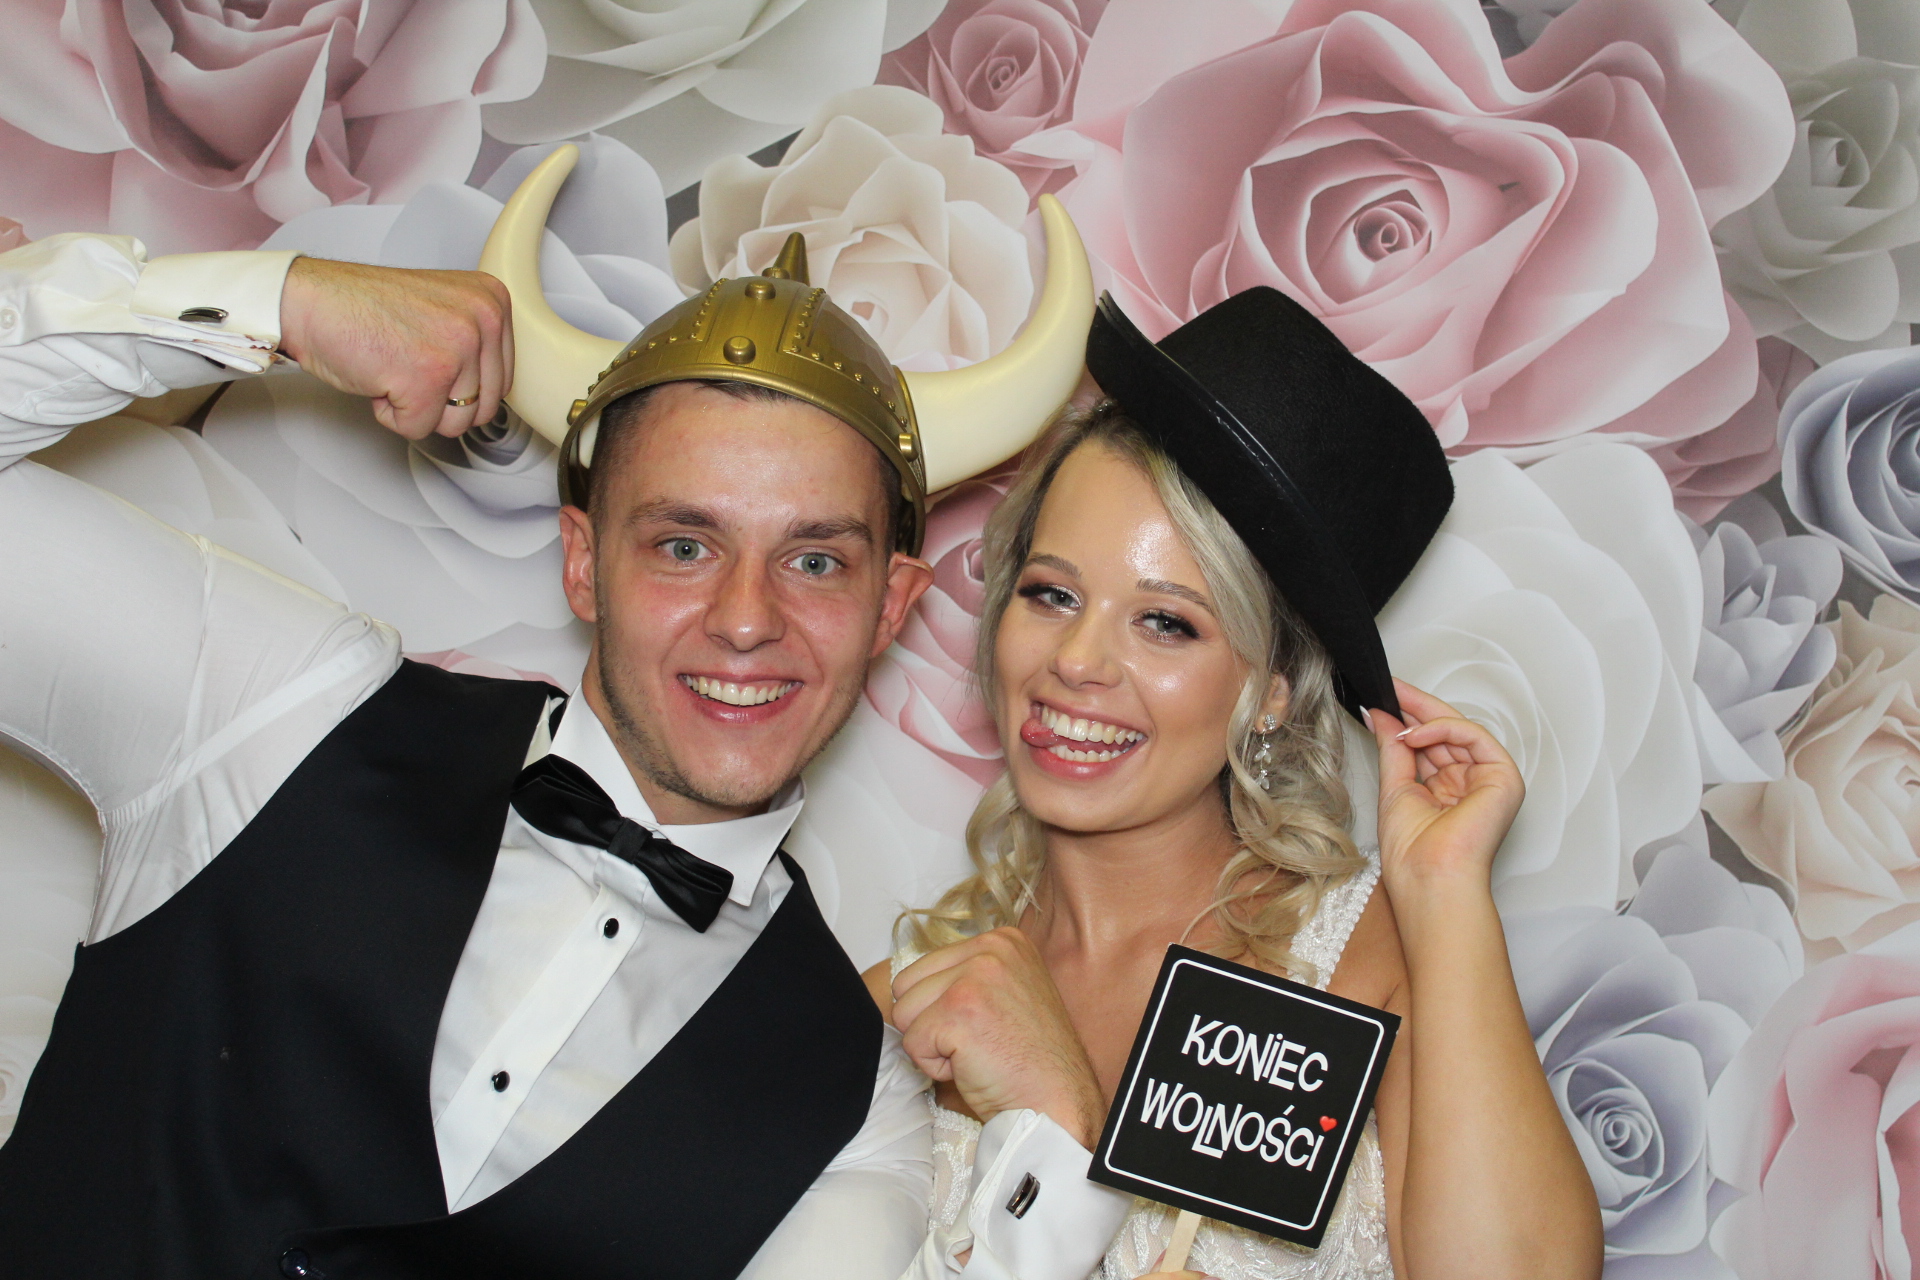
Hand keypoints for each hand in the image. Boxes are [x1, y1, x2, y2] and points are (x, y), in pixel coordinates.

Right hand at [278, 257, 512, 439]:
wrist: (309, 301)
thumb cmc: (363, 308)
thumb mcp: (443, 309)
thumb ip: (478, 343)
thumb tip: (492, 391)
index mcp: (492, 300)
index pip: (502, 379)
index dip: (459, 383)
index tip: (428, 356)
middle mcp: (482, 319)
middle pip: (483, 406)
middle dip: (440, 399)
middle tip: (405, 361)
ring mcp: (457, 348)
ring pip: (455, 422)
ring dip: (416, 406)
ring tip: (393, 365)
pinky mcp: (426, 378)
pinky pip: (419, 428)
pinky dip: (390, 414)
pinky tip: (378, 376)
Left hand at [890, 927, 1106, 1147]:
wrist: (1052, 1104)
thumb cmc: (1027, 1059)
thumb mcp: (1007, 991)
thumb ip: (966, 975)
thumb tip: (909, 982)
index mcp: (1003, 940)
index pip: (924, 967)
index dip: (940, 1007)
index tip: (984, 1024)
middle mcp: (990, 949)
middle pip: (906, 985)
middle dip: (929, 1022)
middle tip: (978, 1041)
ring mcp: (974, 978)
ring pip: (903, 1012)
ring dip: (931, 1043)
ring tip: (976, 1051)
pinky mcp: (958, 1012)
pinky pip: (912, 1044)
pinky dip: (935, 1066)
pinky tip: (972, 1066)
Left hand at [1369, 678, 1523, 888]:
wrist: (1428, 877)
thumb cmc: (1413, 852)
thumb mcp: (1395, 788)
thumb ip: (1392, 748)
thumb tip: (1381, 716)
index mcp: (1449, 790)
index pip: (1432, 744)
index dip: (1410, 719)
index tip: (1384, 698)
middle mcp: (1471, 783)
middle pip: (1447, 733)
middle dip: (1417, 707)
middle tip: (1390, 687)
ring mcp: (1489, 780)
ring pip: (1460, 730)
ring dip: (1424, 714)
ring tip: (1394, 703)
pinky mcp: (1504, 777)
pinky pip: (1473, 737)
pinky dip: (1441, 729)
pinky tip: (1412, 734)